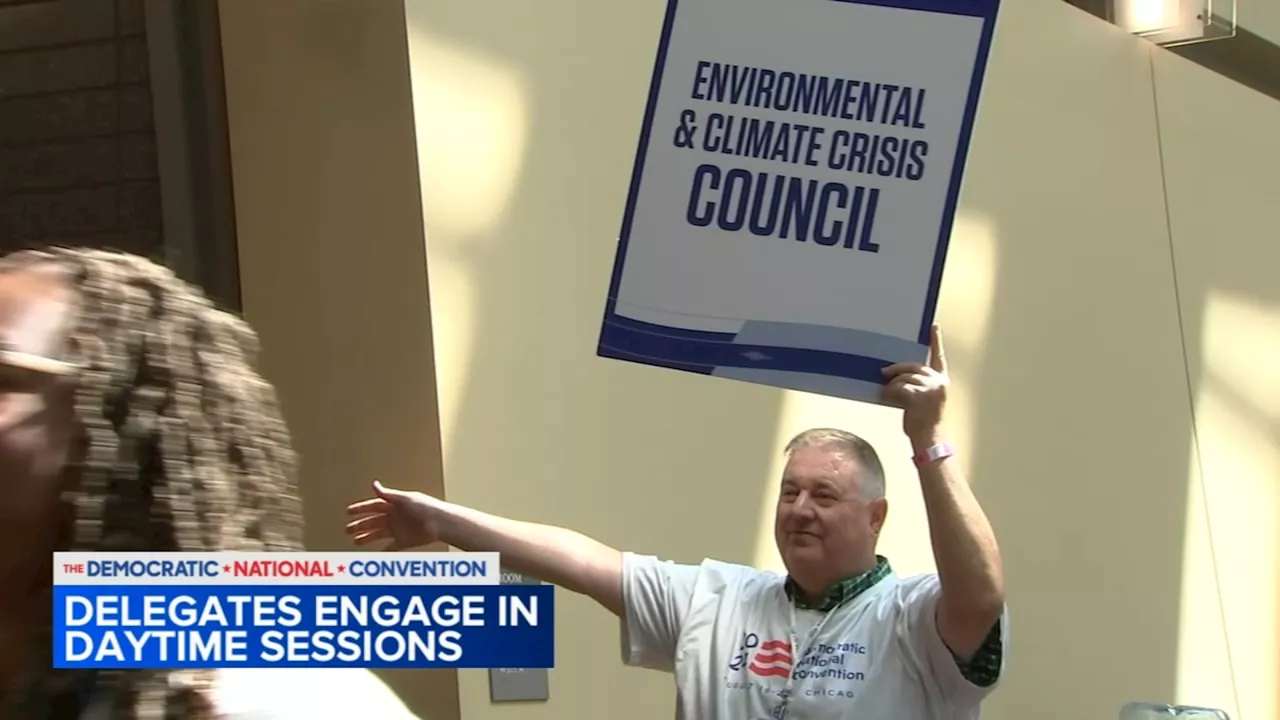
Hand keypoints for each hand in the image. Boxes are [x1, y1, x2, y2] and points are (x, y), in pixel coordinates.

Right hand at [345, 481, 440, 550]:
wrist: (441, 523)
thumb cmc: (426, 508)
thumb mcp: (405, 498)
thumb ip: (388, 494)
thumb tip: (374, 484)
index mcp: (394, 504)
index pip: (373, 505)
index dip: (360, 509)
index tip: (348, 511)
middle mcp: (395, 517)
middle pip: (373, 521)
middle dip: (360, 524)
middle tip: (347, 529)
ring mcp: (398, 529)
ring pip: (378, 534)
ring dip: (366, 537)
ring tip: (355, 541)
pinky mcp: (404, 541)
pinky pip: (390, 547)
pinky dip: (382, 550)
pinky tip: (373, 553)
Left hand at [881, 324, 948, 444]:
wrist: (929, 439)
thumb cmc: (924, 422)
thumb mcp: (925, 400)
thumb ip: (916, 385)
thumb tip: (893, 376)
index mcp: (942, 382)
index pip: (938, 357)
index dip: (936, 341)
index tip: (934, 326)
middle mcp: (939, 382)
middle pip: (914, 366)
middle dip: (897, 369)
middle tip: (883, 372)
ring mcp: (930, 388)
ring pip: (904, 377)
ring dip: (892, 385)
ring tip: (887, 393)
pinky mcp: (920, 395)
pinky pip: (899, 387)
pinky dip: (890, 392)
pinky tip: (886, 397)